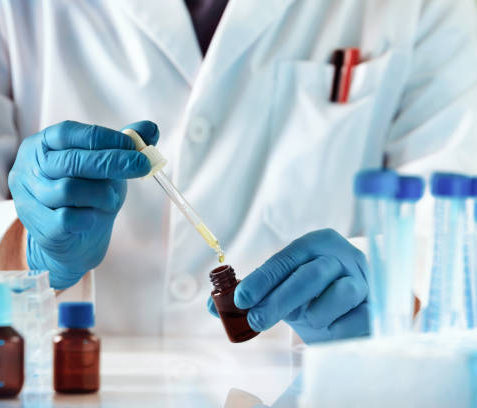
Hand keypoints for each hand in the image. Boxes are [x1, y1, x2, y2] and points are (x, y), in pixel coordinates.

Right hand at [8, 120, 157, 288]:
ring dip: (101, 193)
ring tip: (112, 200)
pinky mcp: (39, 227)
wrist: (74, 241)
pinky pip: (68, 218)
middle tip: (142, 165)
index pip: (67, 133)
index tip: (132, 144)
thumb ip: (124, 145)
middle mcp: (28, 169)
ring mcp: (29, 198)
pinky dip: (90, 217)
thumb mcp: (106, 166)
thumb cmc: (88, 195)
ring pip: (69, 190)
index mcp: (41, 145)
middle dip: (111, 162)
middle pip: (71, 161)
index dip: (102, 137)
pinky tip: (95, 217)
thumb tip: (151, 129)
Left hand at [208, 229, 369, 342]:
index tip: (241, 299)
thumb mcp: (278, 289)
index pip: (285, 259)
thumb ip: (248, 293)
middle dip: (278, 300)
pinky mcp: (377, 304)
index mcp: (315, 243)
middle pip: (309, 275)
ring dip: (314, 313)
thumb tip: (212, 305)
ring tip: (307, 319)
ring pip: (338, 294)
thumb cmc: (308, 294)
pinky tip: (329, 327)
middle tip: (256, 320)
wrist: (349, 309)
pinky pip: (356, 318)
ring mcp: (363, 278)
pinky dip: (336, 328)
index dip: (261, 279)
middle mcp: (342, 254)